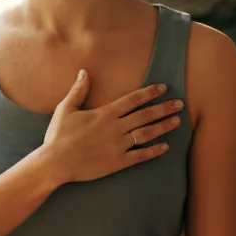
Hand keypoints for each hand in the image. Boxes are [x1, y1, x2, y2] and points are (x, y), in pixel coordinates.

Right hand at [41, 69, 182, 184]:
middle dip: (164, 108)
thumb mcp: (66, 109)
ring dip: (163, 127)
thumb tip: (84, 72)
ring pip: (147, 134)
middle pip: (145, 115)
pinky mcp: (118, 162)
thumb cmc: (58, 136)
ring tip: (176, 121)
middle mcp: (116, 128)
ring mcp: (118, 146)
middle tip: (180, 104)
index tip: (163, 88)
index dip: (149, 93)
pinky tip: (165, 147)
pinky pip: (140, 156)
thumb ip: (78, 90)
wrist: (56, 163)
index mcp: (105, 113)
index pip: (133, 99)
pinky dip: (154, 151)